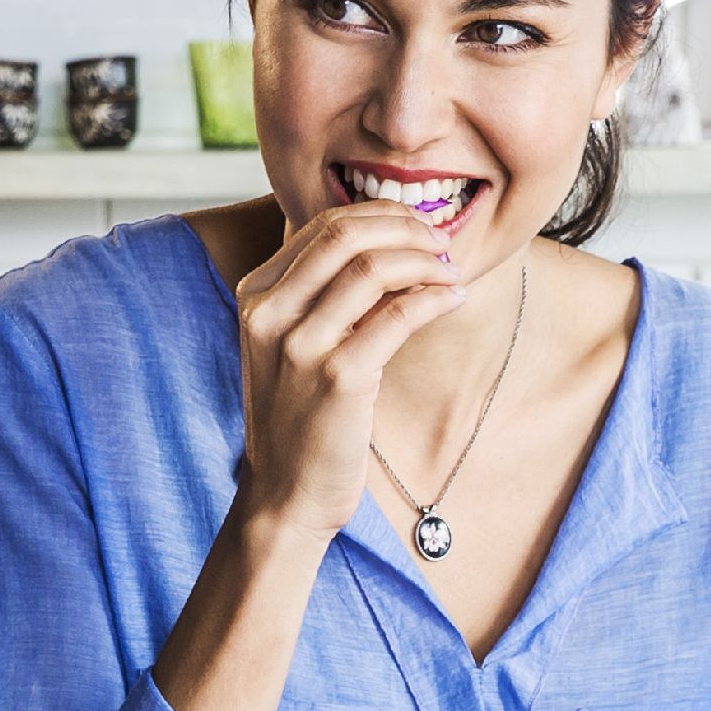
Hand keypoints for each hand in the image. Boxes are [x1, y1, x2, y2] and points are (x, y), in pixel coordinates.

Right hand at [228, 198, 464, 537]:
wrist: (286, 494)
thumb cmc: (300, 418)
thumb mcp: (291, 345)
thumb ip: (321, 295)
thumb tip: (387, 243)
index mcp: (255, 296)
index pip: (323, 225)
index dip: (381, 216)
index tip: (417, 229)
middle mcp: (269, 314)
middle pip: (345, 235)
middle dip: (405, 228)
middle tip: (441, 243)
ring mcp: (300, 346)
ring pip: (373, 268)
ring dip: (425, 260)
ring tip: (450, 271)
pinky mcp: (338, 377)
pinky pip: (397, 315)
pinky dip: (434, 297)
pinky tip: (454, 298)